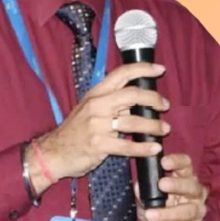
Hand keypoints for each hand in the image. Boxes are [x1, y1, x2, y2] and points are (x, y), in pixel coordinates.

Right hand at [28, 62, 169, 193]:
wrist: (54, 151)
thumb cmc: (76, 129)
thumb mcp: (90, 108)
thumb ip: (112, 102)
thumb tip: (137, 99)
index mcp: (96, 93)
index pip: (121, 74)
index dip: (143, 69)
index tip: (159, 69)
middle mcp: (97, 105)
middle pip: (132, 94)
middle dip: (153, 98)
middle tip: (165, 105)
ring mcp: (97, 125)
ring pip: (133, 122)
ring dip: (153, 126)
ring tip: (164, 129)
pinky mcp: (98, 145)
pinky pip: (127, 146)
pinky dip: (143, 148)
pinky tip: (154, 148)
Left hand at [135, 153, 208, 220]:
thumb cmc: (157, 204)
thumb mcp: (147, 195)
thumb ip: (144, 190)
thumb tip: (138, 187)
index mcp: (184, 176)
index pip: (185, 163)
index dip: (176, 161)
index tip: (163, 162)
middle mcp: (195, 191)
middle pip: (191, 186)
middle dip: (176, 185)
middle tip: (161, 185)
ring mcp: (197, 210)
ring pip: (188, 211)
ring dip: (168, 214)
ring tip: (150, 215)